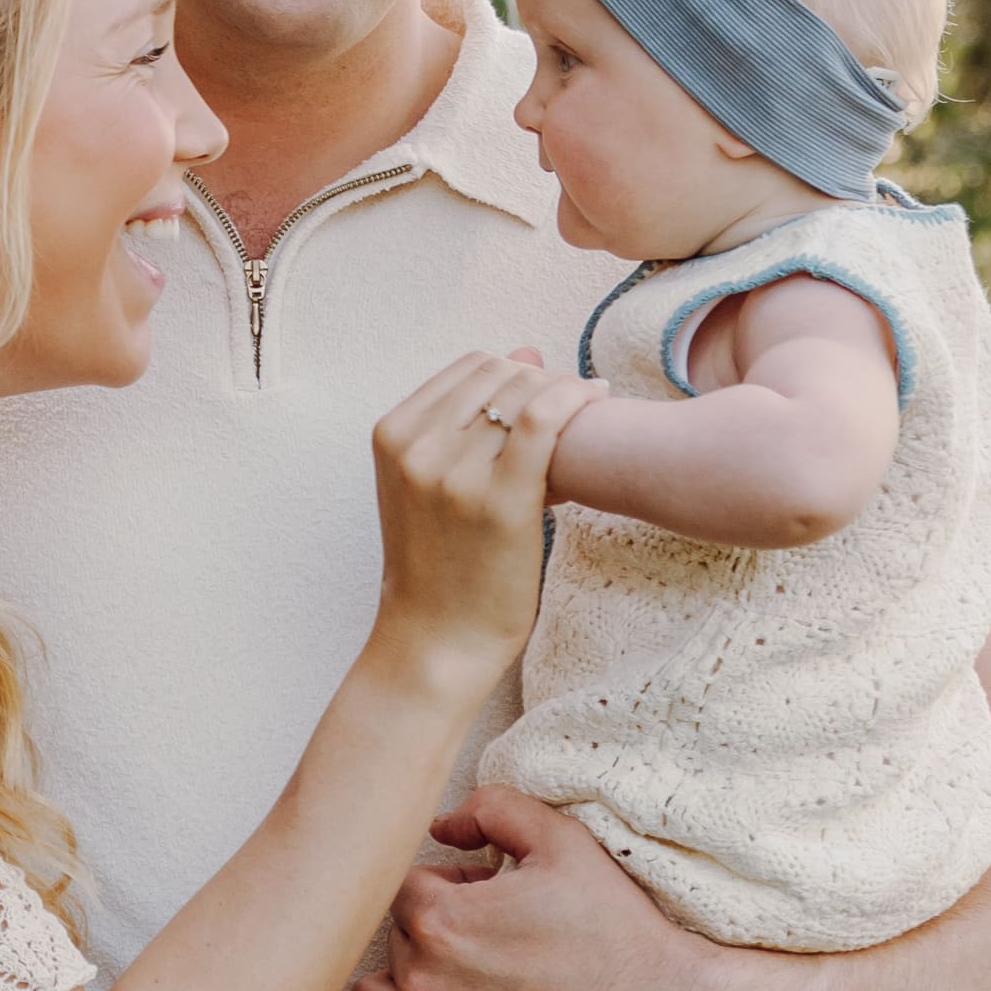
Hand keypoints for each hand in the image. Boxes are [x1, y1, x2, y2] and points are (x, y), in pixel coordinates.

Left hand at [343, 792, 751, 990]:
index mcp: (439, 916)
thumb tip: (440, 825)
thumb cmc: (620, 931)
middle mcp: (421, 981)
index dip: (447, 890)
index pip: (405, 890)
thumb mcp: (564, 842)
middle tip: (490, 948)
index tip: (488, 905)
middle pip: (392, 943)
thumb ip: (492, 809)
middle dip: (430, 937)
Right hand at [366, 349, 559, 669]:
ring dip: (564, 390)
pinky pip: (546, 418)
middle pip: (499, 373)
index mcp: (392, 435)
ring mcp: (455, 474)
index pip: (469, 368)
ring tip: (587, 409)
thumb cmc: (442, 565)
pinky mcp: (500, 500)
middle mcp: (417, 448)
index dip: (515, 373)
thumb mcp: (434, 482)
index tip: (544, 396)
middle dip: (542, 381)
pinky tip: (597, 403)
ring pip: (525, 390)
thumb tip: (526, 350)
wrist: (437, 640)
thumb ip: (471, 415)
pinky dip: (578, 399)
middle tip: (571, 408)